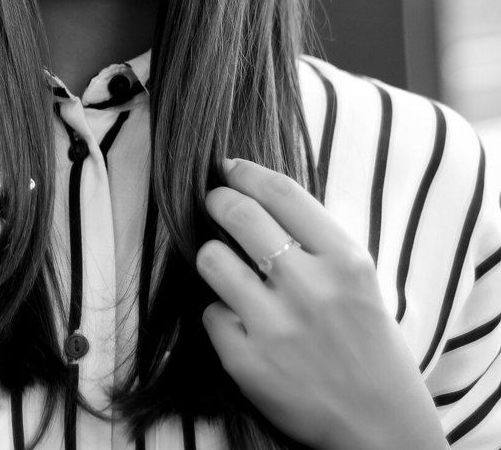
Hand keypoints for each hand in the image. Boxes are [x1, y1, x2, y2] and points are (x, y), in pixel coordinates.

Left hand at [196, 159, 446, 449]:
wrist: (382, 428)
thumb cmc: (369, 344)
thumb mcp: (358, 279)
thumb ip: (315, 238)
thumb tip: (254, 190)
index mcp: (345, 260)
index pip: (280, 192)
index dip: (244, 172)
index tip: (228, 167)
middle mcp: (311, 288)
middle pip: (237, 213)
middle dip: (217, 200)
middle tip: (214, 202)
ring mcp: (276, 326)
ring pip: (211, 259)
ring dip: (213, 258)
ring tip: (227, 268)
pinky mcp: (248, 362)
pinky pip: (210, 313)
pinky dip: (221, 315)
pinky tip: (243, 324)